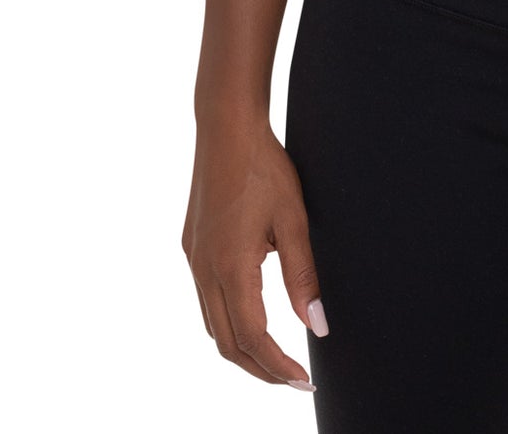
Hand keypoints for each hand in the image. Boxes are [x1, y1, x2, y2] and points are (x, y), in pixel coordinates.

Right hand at [182, 114, 327, 391]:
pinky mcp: (192, 247)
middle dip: (259, 369)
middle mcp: (204, 270)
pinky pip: (206, 300)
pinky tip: (253, 315)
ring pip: (213, 325)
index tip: (303, 380)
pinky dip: (229, 321)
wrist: (226, 126)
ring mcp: (193, 259)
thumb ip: (303, 275)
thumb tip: (316, 325)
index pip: (252, 337)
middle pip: (226, 343)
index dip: (277, 366)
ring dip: (242, 348)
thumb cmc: (264, 167)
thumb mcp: (294, 219)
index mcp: (230, 266)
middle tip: (293, 380)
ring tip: (276, 358)